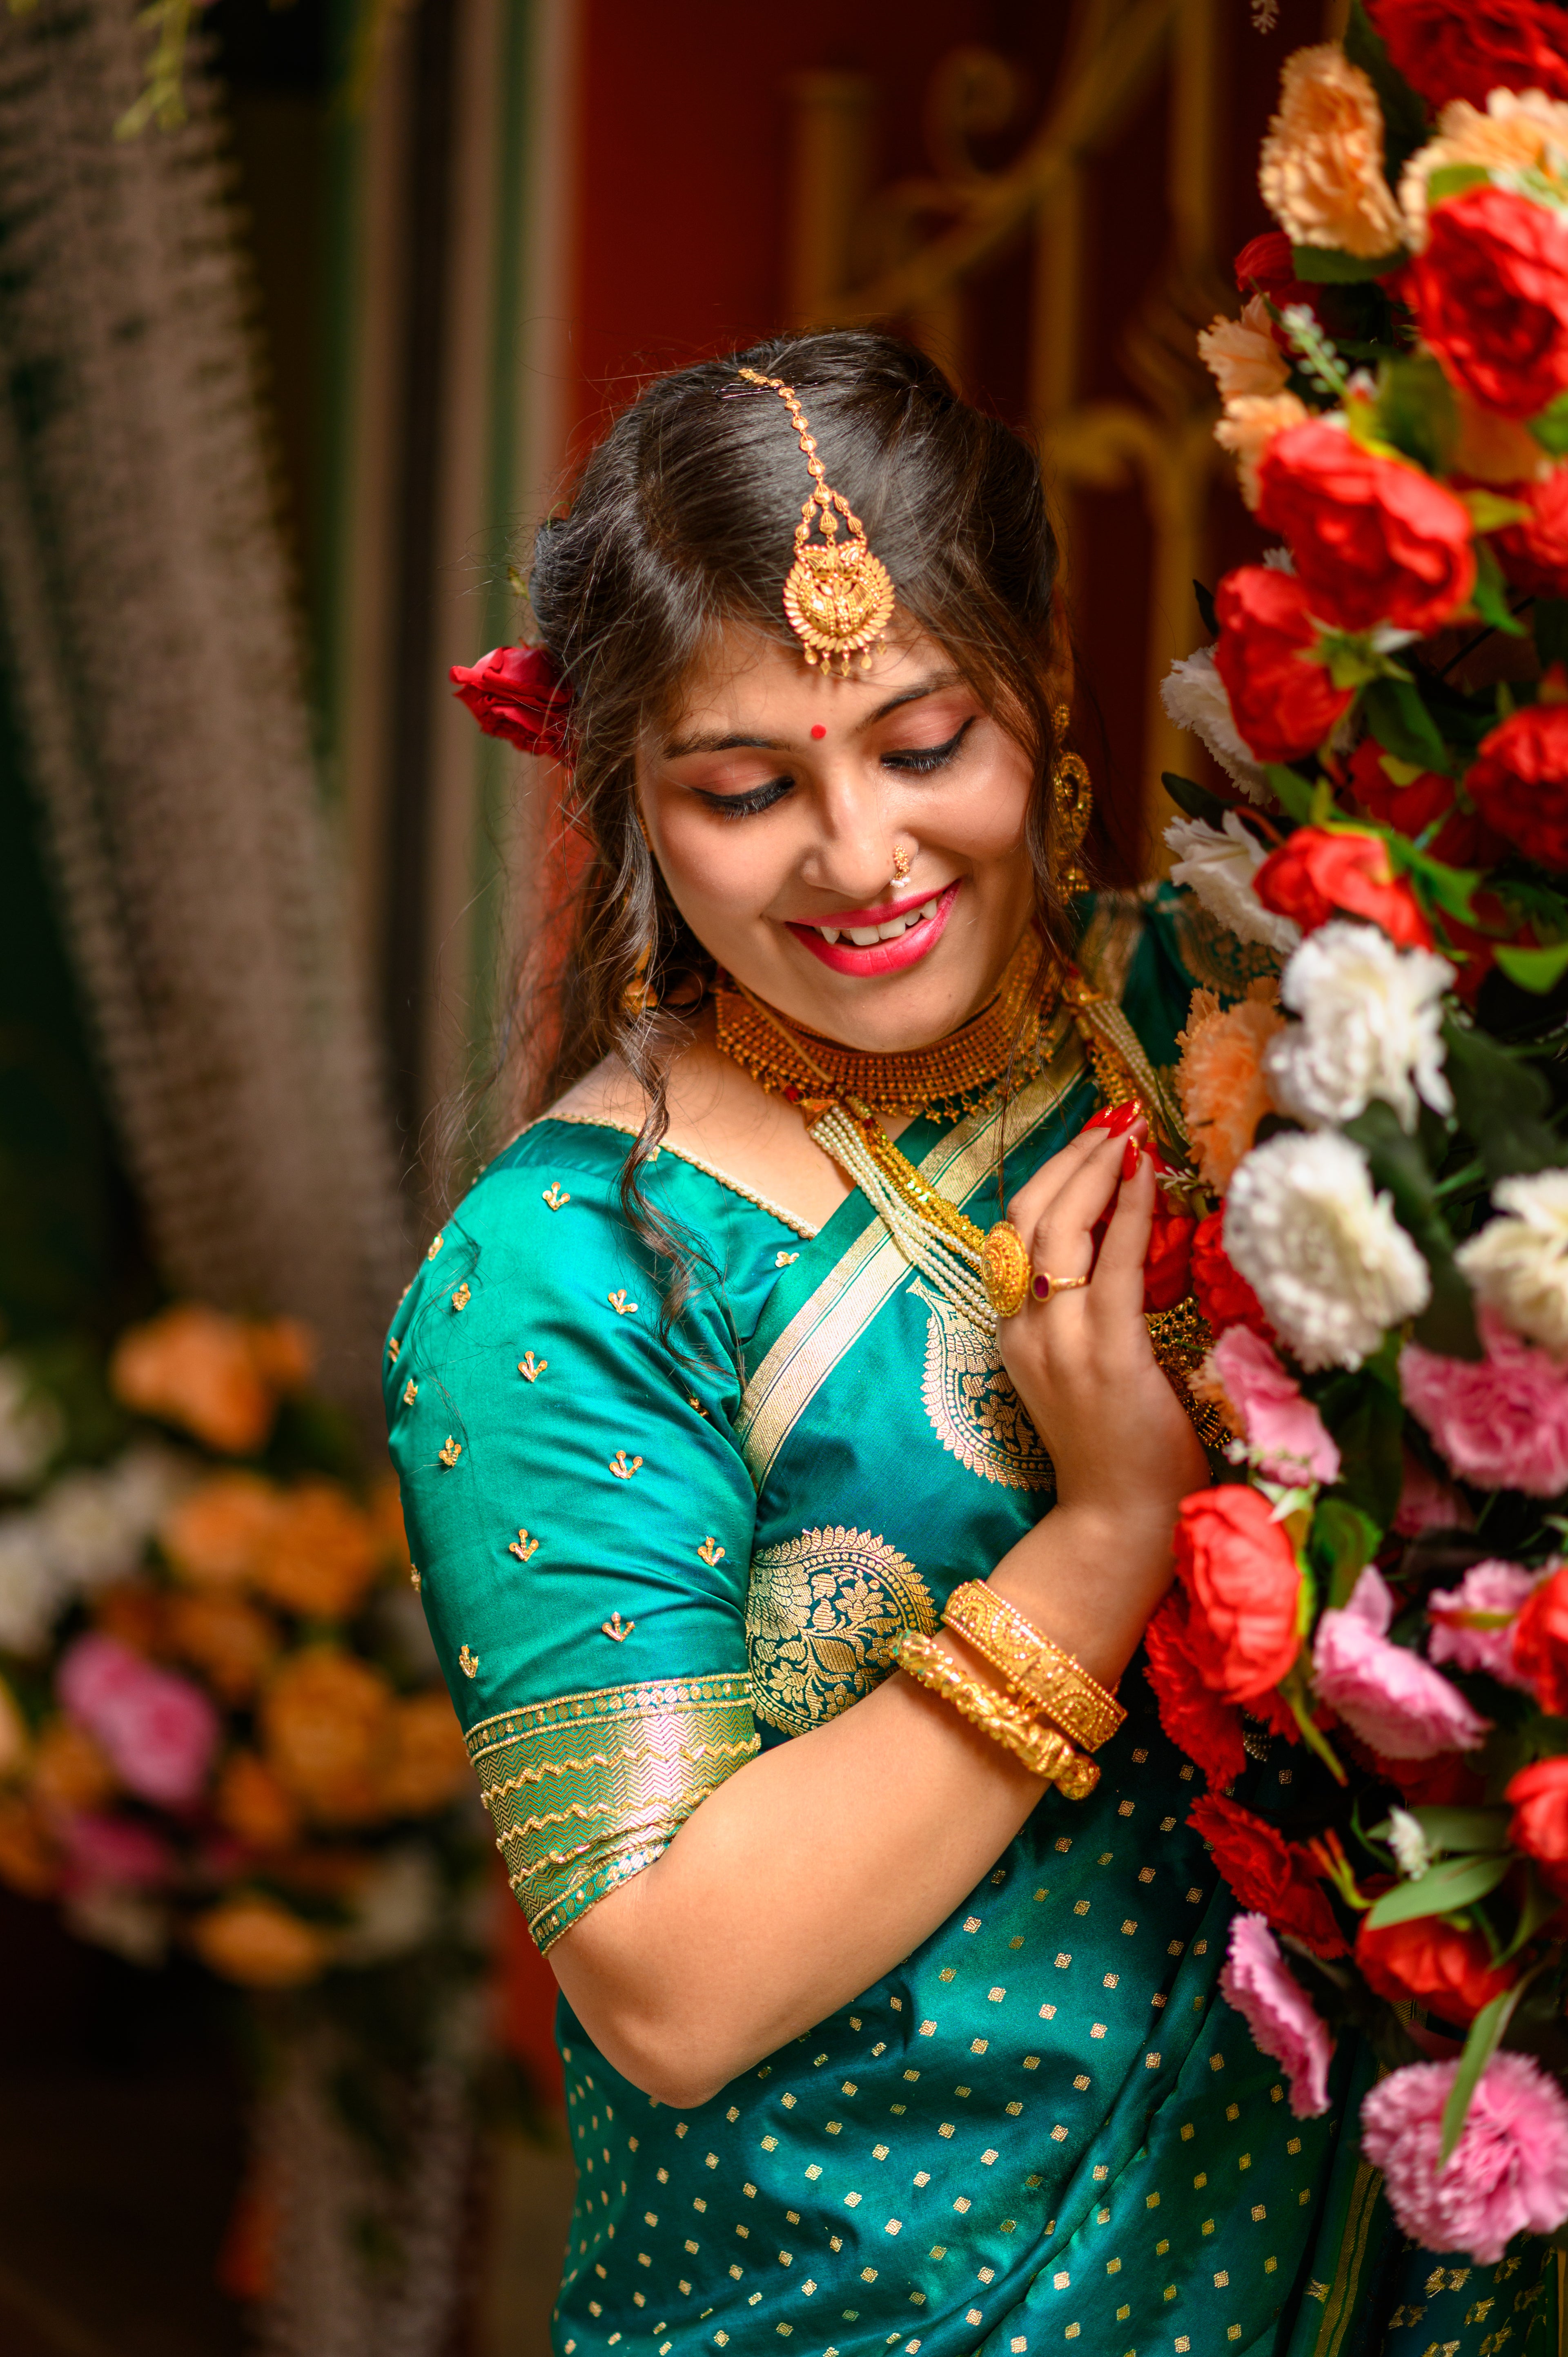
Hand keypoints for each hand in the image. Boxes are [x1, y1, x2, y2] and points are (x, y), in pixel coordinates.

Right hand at [994, 1120, 1207, 1537]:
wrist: (1119, 1521)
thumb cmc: (1115, 1447)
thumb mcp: (1078, 1369)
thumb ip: (1082, 1312)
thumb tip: (1116, 1241)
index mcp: (1013, 1334)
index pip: (1014, 1234)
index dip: (1049, 1177)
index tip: (1088, 1140)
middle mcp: (1024, 1332)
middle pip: (1028, 1218)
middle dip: (1070, 1158)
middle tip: (1112, 1119)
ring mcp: (1061, 1344)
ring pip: (1060, 1231)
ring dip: (1097, 1171)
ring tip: (1129, 1135)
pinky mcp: (1108, 1357)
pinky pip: (1115, 1267)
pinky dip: (1131, 1213)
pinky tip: (1150, 1179)